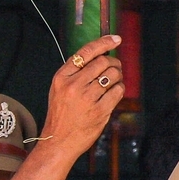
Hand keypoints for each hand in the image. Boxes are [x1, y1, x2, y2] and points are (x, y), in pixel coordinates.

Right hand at [39, 35, 122, 158]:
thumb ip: (77, 73)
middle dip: (114, 63)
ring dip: (118, 77)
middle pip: (104, 62)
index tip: (116, 39)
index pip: (86, 52)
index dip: (103, 42)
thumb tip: (101, 55)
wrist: (58, 140)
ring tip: (112, 84)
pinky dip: (119, 89)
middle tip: (115, 69)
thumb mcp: (60, 89)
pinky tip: (113, 94)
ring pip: (113, 75)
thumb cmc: (62, 113)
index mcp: (62, 77)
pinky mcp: (100, 110)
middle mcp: (73, 85)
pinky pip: (118, 91)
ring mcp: (87, 98)